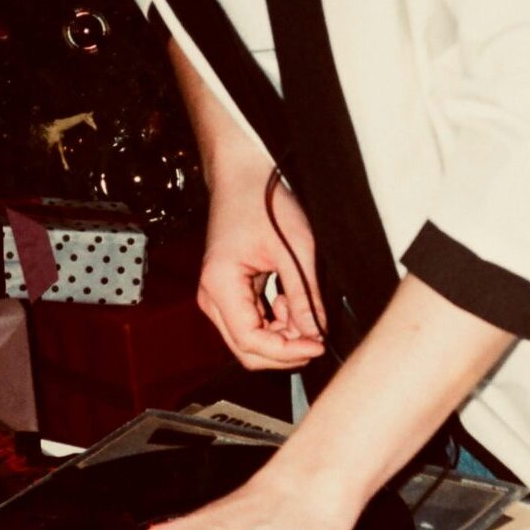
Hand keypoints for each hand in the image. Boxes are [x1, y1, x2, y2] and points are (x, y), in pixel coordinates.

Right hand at [197, 153, 324, 371]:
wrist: (242, 178)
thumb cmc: (264, 202)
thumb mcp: (295, 249)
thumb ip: (305, 296)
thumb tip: (316, 334)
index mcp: (221, 285)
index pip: (251, 342)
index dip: (287, 352)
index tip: (318, 345)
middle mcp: (211, 297)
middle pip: (247, 350)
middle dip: (284, 350)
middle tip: (316, 336)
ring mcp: (216, 297)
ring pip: (249, 341)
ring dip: (280, 336)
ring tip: (300, 307)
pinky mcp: (227, 294)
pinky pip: (249, 325)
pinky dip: (273, 323)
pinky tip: (287, 301)